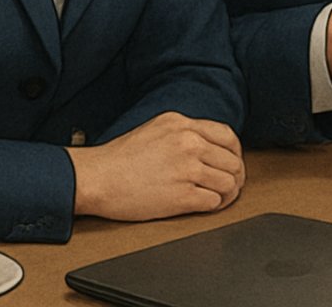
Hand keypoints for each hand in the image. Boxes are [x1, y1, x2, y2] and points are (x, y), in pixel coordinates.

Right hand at [67, 112, 244, 220]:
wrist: (96, 178)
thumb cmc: (119, 158)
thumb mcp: (156, 128)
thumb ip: (183, 132)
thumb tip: (207, 143)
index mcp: (183, 125)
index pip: (228, 136)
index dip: (235, 152)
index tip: (232, 161)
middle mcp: (188, 143)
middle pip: (232, 160)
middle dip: (235, 174)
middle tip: (230, 184)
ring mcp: (187, 170)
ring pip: (228, 182)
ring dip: (228, 192)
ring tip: (220, 196)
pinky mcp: (181, 196)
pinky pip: (214, 201)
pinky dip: (215, 205)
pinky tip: (207, 205)